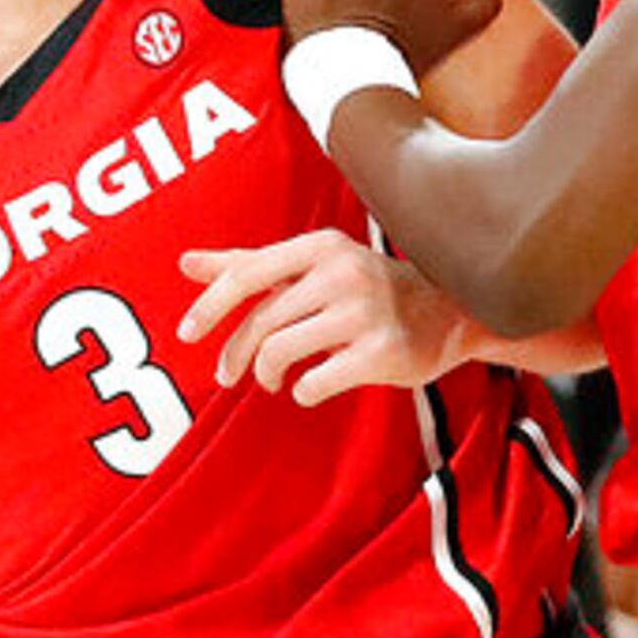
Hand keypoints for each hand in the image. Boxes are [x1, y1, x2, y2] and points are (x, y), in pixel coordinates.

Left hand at [176, 232, 467, 403]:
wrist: (452, 314)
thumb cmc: (368, 290)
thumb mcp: (313, 266)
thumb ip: (250, 265)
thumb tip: (185, 262)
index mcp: (322, 246)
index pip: (247, 273)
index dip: (209, 307)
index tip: (185, 334)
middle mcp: (343, 272)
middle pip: (261, 320)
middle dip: (235, 354)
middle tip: (227, 375)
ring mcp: (365, 312)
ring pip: (280, 351)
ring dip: (267, 373)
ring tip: (274, 379)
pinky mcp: (383, 352)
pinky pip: (315, 382)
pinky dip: (303, 391)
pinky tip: (310, 387)